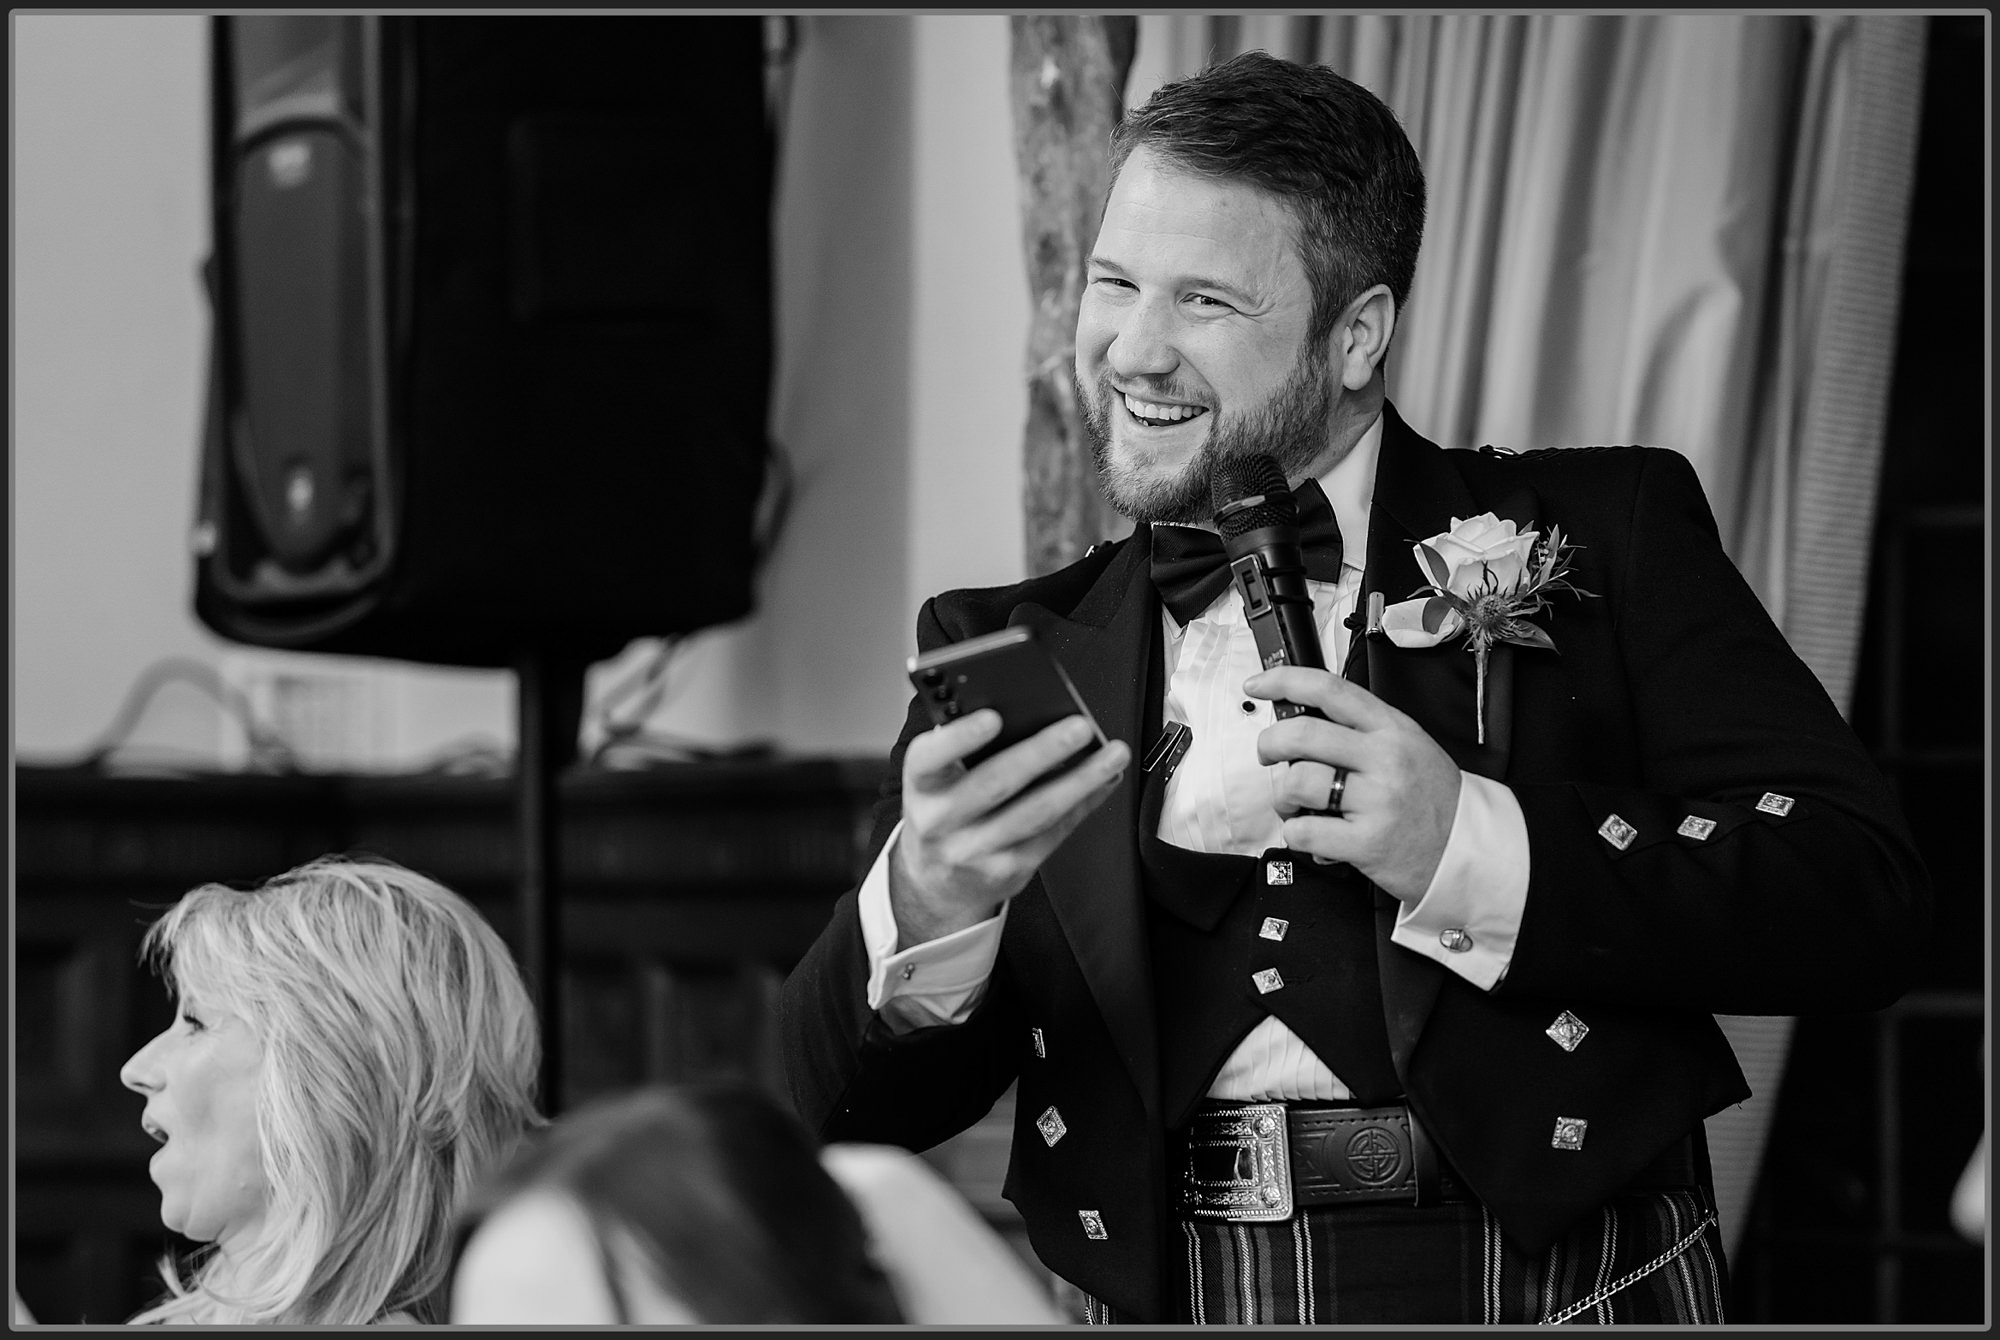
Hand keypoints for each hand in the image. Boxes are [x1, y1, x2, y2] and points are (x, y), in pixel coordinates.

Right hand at [891, 710, 1129, 945]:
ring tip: (1112, 754)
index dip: (960, 738)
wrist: (936, 881)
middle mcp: (941, 822)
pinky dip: (1085, 803)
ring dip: (1080, 780)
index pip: (929, 759)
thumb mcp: (937, 779)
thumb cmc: (944, 809)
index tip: (993, 717)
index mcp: (921, 786)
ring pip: (1036, 813)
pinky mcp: (1010, 871)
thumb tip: (1024, 709)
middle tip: (1079, 727)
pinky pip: (1055, 833)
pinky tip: (1103, 780)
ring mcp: (975, 852)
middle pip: (995, 784)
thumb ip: (964, 747)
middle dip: (1042, 752)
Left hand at [1247, 665, 1460, 903]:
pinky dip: (1296, 834)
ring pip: (1297, 783)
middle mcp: (1384, 759)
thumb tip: (1301, 719)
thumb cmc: (1432, 798)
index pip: (1329, 690)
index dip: (1284, 681)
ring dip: (1282, 796)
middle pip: (1301, 735)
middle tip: (1267, 755)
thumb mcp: (1408, 745)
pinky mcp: (1367, 842)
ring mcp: (1377, 801)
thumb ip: (1362, 730)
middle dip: (1269, 744)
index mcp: (1392, 728)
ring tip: (1295, 805)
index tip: (1258, 685)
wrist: (1468, 849)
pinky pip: (1304, 831)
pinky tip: (1311, 833)